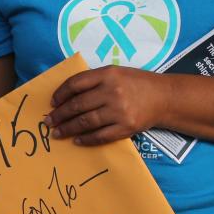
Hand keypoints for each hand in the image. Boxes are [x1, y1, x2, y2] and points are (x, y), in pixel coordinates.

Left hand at [46, 66, 170, 145]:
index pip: (76, 83)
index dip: (60, 93)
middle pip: (78, 105)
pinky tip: (76, 140)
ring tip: (57, 133)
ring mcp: (119, 111)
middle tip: (48, 121)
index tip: (52, 103)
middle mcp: (112, 91)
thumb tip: (66, 96)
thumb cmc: (136, 83)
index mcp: (108, 74)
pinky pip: (100, 136)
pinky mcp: (126, 127)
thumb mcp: (116, 73)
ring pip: (86, 122)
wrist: (165, 97)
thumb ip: (94, 81)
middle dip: (59, 114)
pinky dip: (86, 139)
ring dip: (68, 129)